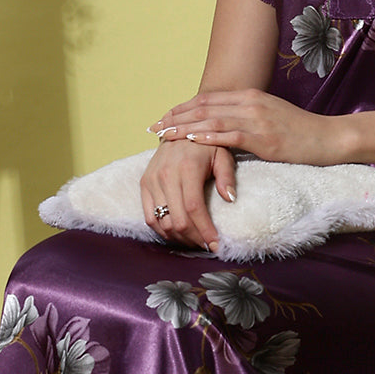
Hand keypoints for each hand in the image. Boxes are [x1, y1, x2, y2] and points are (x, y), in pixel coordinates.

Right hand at [140, 137, 236, 251]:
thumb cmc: (204, 144)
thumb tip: (230, 199)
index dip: (204, 230)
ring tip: (195, 241)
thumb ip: (226, 176)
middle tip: (207, 245)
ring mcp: (152, 180)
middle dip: (194, 238)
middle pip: (178, 219)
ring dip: (179, 238)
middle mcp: (166, 175)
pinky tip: (177, 234)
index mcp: (187, 168)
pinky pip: (149, 216)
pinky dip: (162, 230)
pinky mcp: (144, 184)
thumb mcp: (222, 154)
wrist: (177, 128)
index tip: (215, 244)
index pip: (194, 208)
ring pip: (163, 222)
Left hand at [149, 88, 348, 165]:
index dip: (183, 106)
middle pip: (204, 106)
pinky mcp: (263, 138)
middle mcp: (250, 102)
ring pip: (212, 120)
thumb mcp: (270, 117)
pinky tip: (191, 141)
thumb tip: (225, 125)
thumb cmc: (300, 133)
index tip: (164, 116)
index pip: (208, 98)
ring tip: (164, 135)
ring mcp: (257, 119)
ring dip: (184, 127)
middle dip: (176, 116)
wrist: (328, 138)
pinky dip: (207, 137)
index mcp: (250, 96)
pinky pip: (230, 136)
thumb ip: (247, 117)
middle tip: (154, 127)